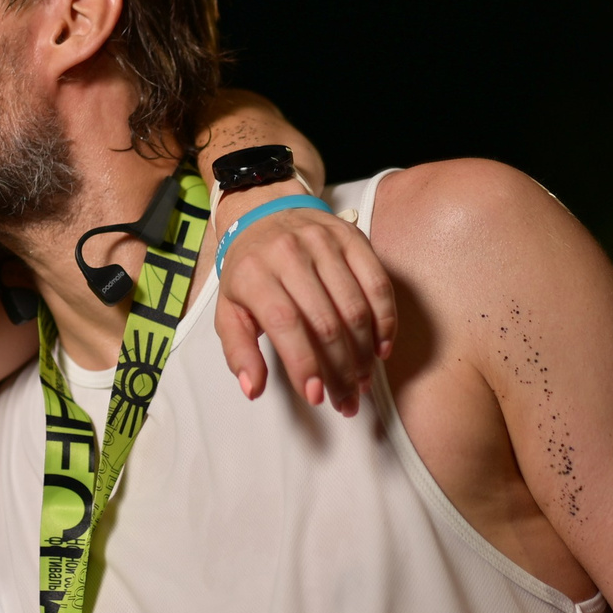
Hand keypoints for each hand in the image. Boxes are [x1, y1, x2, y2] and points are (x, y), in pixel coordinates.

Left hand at [209, 187, 397, 415]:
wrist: (265, 213)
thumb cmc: (248, 270)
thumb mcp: (228, 309)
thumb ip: (238, 351)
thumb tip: (252, 389)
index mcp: (254, 273)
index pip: (286, 324)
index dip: (305, 364)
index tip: (316, 396)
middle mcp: (290, 253)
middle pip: (325, 322)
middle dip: (339, 370)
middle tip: (346, 399)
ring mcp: (324, 242)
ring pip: (355, 307)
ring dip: (364, 352)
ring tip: (363, 381)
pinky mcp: (352, 238)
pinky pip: (378, 284)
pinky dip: (384, 321)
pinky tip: (381, 348)